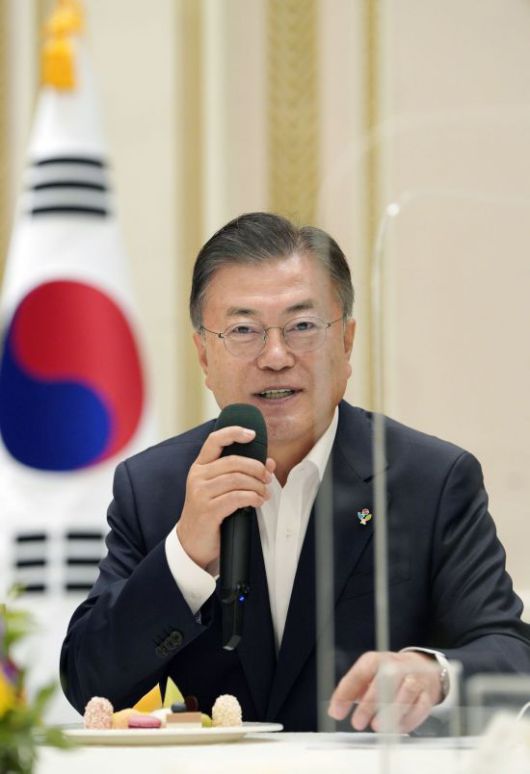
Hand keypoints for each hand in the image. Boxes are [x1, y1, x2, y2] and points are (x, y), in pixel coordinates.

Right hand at [176, 425, 274, 568]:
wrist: (192, 542)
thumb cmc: (209, 512)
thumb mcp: (220, 489)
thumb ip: (241, 474)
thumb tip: (269, 463)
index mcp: (200, 467)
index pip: (214, 441)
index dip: (233, 433)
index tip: (252, 434)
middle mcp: (197, 476)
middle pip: (233, 461)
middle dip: (256, 467)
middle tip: (267, 477)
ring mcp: (200, 493)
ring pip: (237, 479)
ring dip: (257, 485)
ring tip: (264, 493)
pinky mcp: (208, 510)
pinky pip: (236, 498)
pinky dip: (252, 498)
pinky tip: (258, 502)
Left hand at [328, 651, 442, 732]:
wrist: (421, 668)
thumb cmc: (388, 676)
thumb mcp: (367, 676)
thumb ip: (351, 691)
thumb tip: (335, 709)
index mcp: (376, 660)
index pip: (360, 673)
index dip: (347, 693)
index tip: (336, 712)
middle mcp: (396, 666)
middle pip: (384, 681)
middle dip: (369, 704)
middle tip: (357, 723)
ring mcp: (414, 678)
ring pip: (405, 692)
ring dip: (391, 711)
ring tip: (377, 726)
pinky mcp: (427, 694)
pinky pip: (420, 707)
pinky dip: (408, 719)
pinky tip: (396, 728)